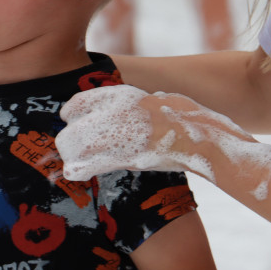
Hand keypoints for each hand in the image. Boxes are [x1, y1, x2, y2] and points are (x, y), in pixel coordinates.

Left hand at [57, 85, 249, 181]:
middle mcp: (111, 110)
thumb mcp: (158, 99)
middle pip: (69, 130)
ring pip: (69, 148)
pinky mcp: (117, 158)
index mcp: (120, 94)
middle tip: (82, 153)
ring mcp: (112, 133)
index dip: (74, 118)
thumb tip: (128, 110)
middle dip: (71, 143)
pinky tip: (85, 175)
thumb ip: (135, 105)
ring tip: (84, 165)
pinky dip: (79, 173)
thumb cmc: (186, 120)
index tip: (79, 126)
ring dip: (74, 159)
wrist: (201, 138)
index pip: (75, 104)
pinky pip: (79, 168)